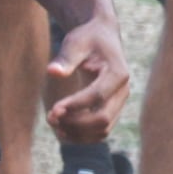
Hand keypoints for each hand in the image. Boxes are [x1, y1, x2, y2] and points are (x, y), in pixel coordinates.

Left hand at [44, 14, 130, 143]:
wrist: (101, 37)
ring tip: (53, 124)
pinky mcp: (112, 110)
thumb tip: (52, 72)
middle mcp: (123, 91)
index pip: (97, 96)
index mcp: (118, 73)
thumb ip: (66, 58)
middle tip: (50, 117)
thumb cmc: (87, 38)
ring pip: (102, 130)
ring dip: (77, 133)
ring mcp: (119, 103)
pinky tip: (61, 130)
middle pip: (103, 119)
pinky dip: (82, 135)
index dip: (74, 106)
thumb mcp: (76, 42)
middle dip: (75, 123)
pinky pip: (100, 131)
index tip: (52, 109)